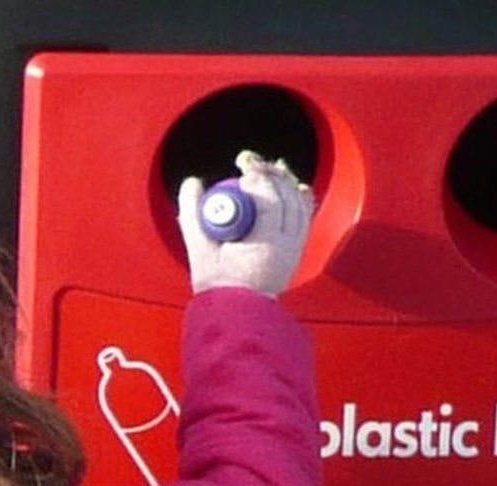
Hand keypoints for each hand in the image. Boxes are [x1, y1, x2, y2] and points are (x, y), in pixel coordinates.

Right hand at [178, 150, 315, 296]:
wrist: (237, 312)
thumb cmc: (219, 287)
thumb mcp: (198, 250)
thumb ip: (192, 215)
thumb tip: (192, 183)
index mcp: (265, 246)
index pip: (270, 201)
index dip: (258, 178)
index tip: (242, 168)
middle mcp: (287, 245)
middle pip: (288, 196)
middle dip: (271, 173)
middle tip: (250, 162)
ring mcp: (296, 246)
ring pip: (300, 203)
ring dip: (286, 182)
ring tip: (271, 167)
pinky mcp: (298, 248)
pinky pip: (305, 215)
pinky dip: (300, 198)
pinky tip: (294, 184)